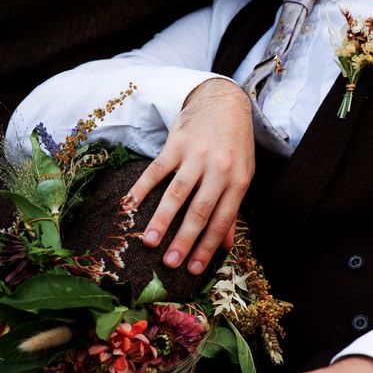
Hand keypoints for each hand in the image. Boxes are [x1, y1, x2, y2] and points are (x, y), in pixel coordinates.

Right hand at [127, 78, 254, 274]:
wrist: (223, 103)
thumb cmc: (234, 145)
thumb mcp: (243, 174)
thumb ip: (233, 208)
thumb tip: (226, 245)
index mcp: (239, 180)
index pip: (222, 220)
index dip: (208, 246)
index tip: (194, 269)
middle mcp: (219, 169)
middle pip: (200, 210)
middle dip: (184, 240)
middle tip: (170, 264)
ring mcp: (197, 155)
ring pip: (177, 193)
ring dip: (162, 219)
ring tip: (149, 242)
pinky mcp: (176, 143)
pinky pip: (156, 170)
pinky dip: (142, 189)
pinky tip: (130, 206)